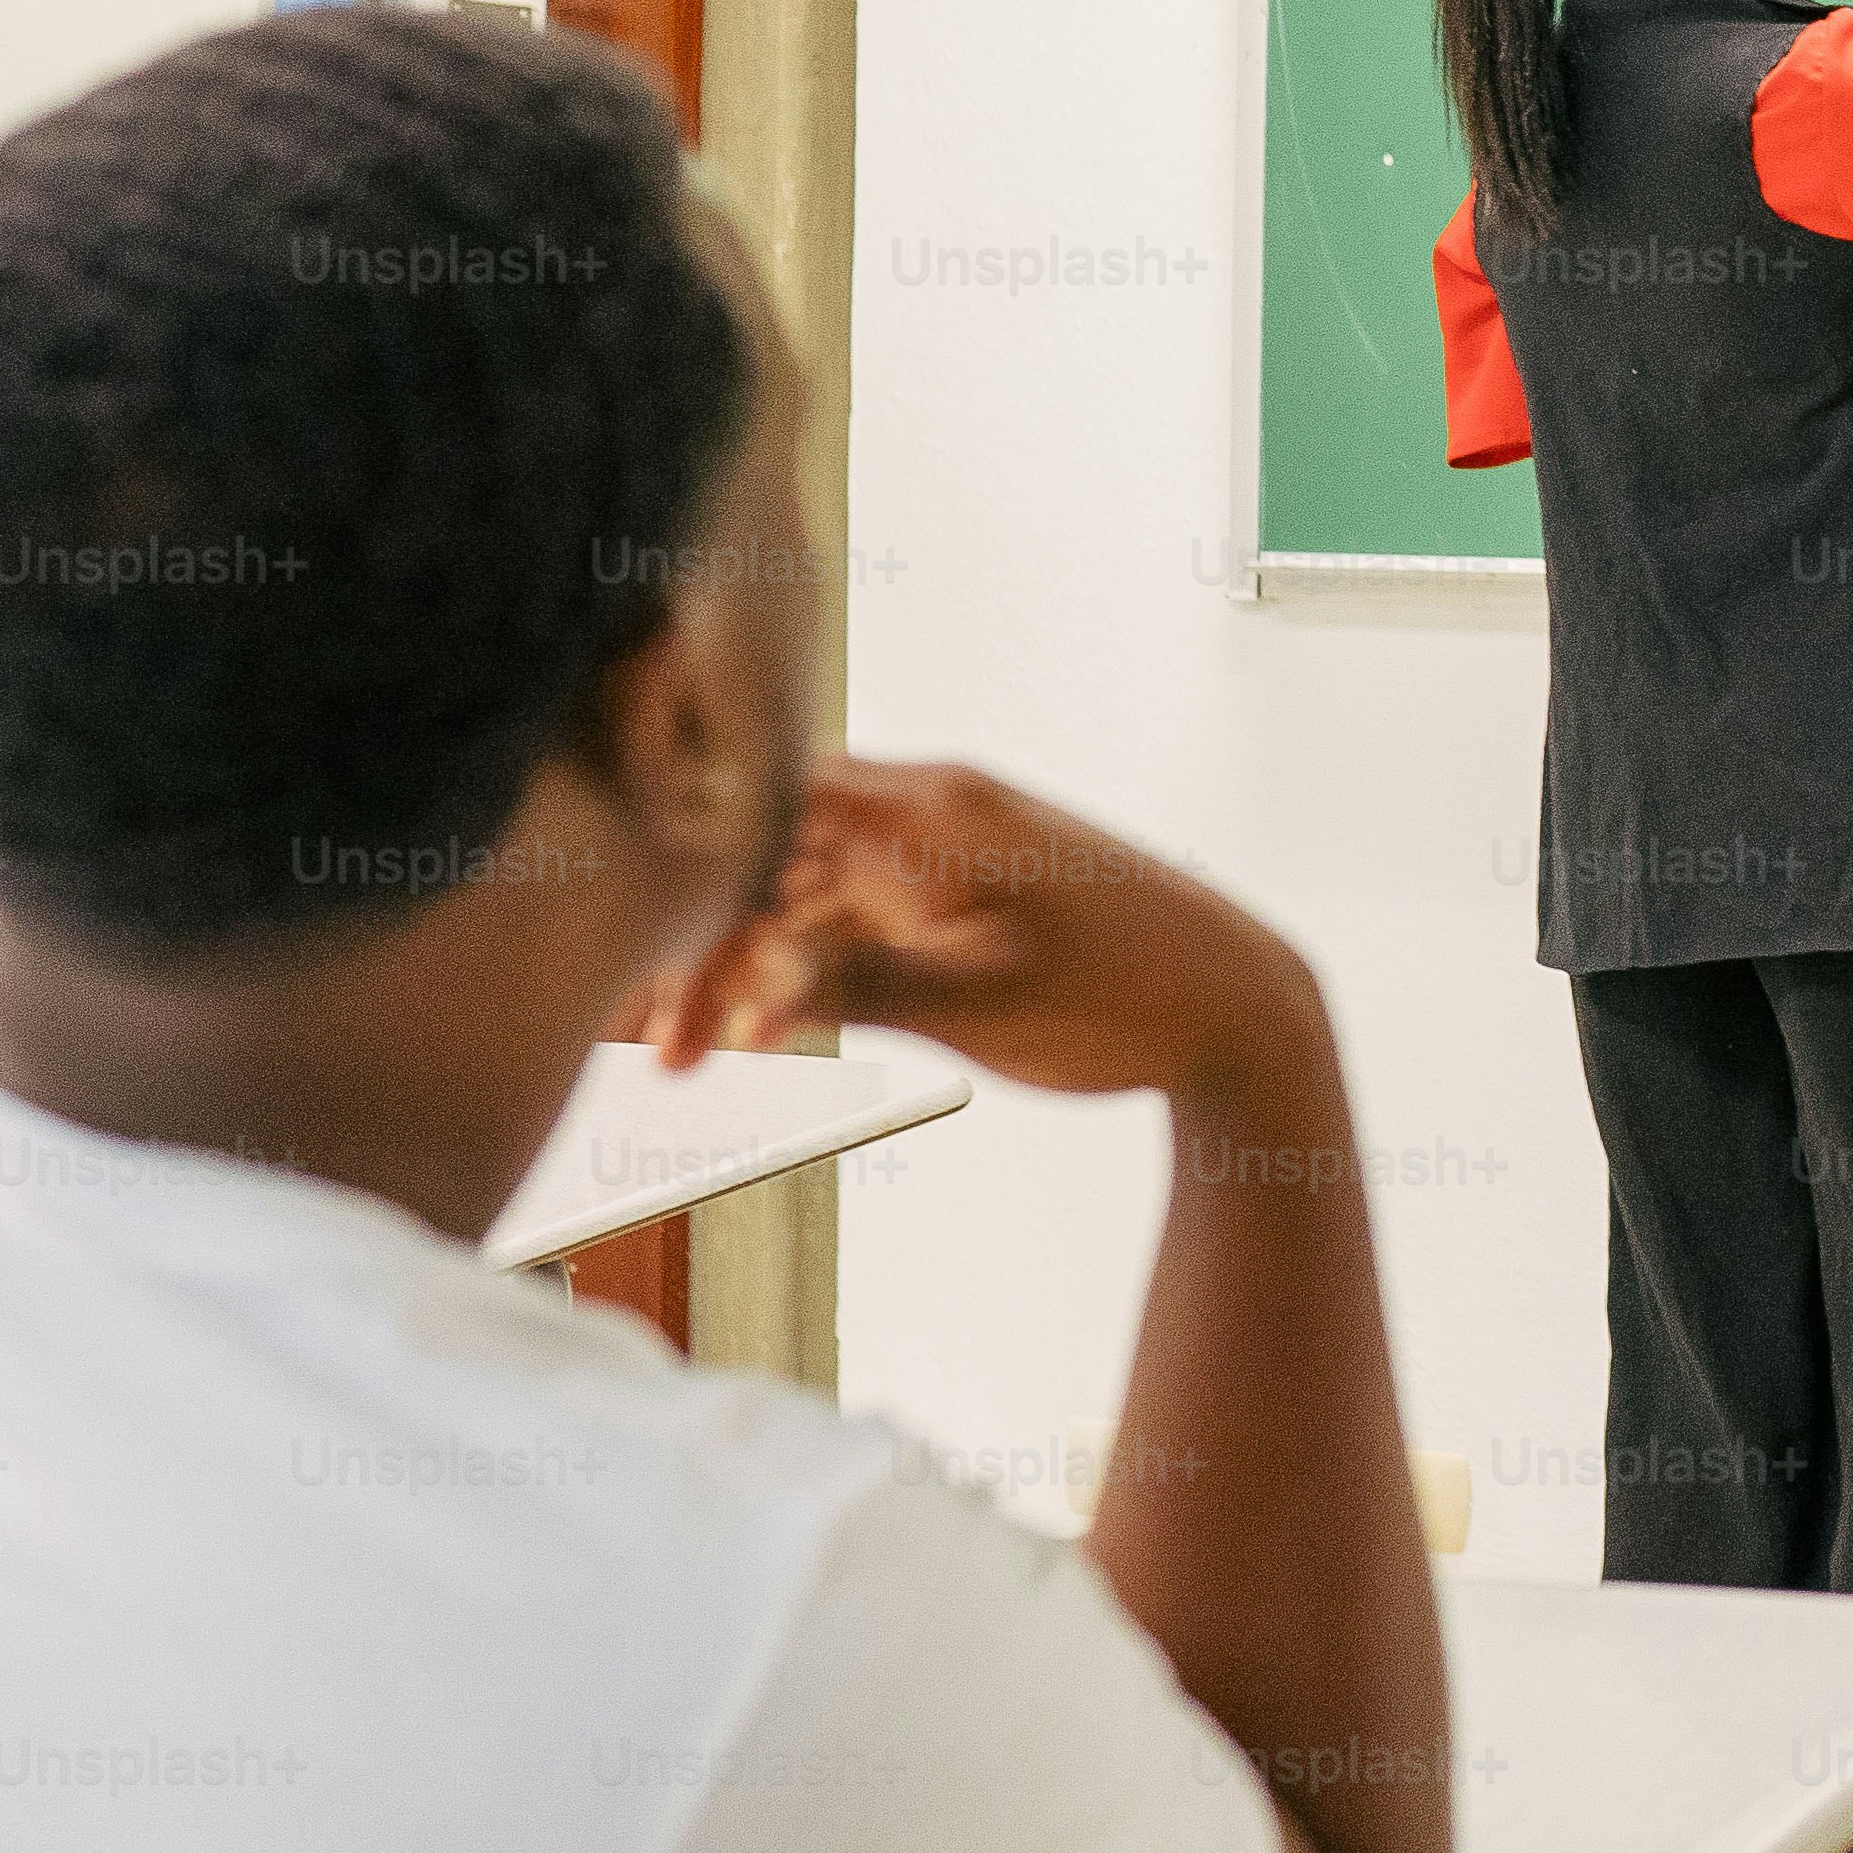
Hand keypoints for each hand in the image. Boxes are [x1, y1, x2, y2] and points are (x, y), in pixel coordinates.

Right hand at [626, 754, 1323, 1110]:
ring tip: (676, 1057)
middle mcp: (928, 815)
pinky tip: (747, 1033)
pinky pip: (842, 918)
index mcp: (935, 810)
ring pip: (798, 892)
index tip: (617, 924)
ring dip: (736, 964)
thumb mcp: (986, 1004)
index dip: (685, 851)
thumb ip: (862, 984)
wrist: (1235, 1008)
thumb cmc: (1129, 996)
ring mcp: (937, 858)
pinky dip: (792, 969)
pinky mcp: (949, 902)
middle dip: (692, 933)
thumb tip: (750, 988)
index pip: (770, 794)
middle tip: (638, 1034)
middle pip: (768, 850)